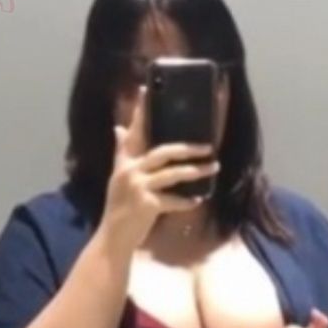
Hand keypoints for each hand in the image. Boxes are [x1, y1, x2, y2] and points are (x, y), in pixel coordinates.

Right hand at [101, 84, 219, 248]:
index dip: (141, 112)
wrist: (113, 238)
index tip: (147, 90)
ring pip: (173, 174)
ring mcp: (138, 188)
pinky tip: (198, 200)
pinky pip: (174, 200)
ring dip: (196, 171)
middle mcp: (129, 171)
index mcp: (124, 162)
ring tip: (214, 168)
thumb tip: (119, 128)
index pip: (134, 131)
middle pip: (163, 151)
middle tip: (208, 146)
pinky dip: (187, 201)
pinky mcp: (147, 204)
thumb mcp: (118, 177)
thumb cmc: (119, 207)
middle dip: (188, 148)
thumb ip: (121, 152)